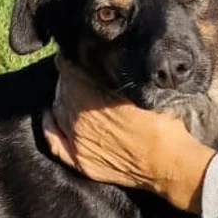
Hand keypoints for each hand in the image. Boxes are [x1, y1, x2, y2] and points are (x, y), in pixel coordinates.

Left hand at [44, 63, 215, 213]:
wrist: (168, 163)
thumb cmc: (162, 125)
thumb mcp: (142, 91)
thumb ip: (117, 74)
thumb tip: (104, 59)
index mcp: (93, 97)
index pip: (69, 69)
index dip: (74, 59)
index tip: (79, 54)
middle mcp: (79, 118)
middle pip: (63, 89)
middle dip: (70, 78)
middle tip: (81, 72)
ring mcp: (77, 140)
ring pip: (58, 109)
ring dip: (63, 97)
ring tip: (74, 91)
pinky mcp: (79, 160)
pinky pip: (53, 139)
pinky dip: (49, 124)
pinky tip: (50, 114)